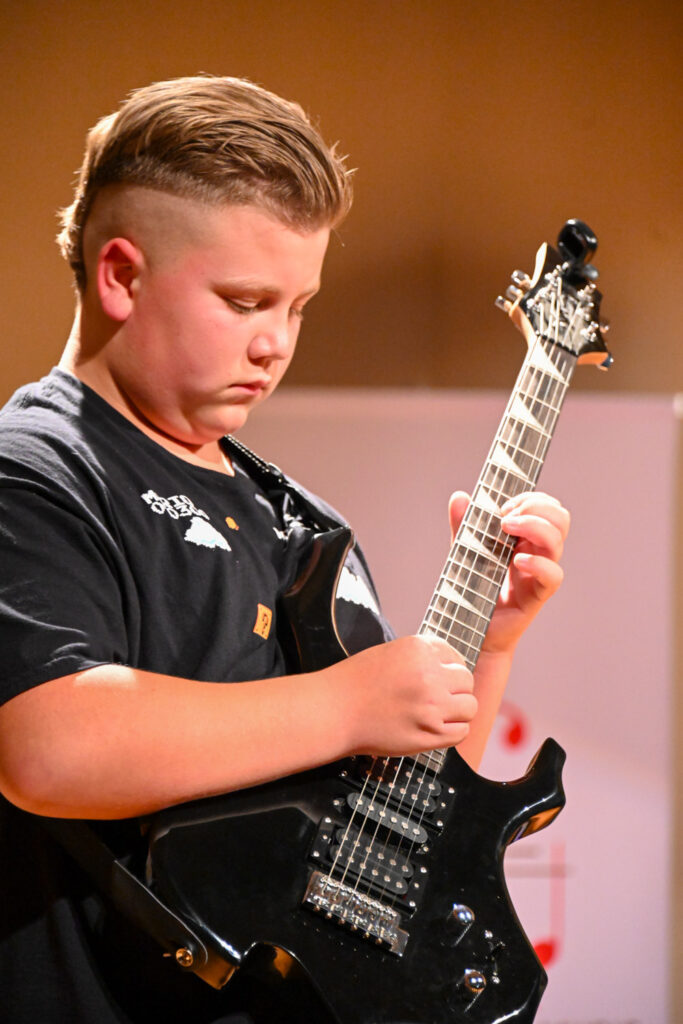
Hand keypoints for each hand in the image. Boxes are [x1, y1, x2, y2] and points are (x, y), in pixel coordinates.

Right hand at [333, 635, 476, 756]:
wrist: (334, 711)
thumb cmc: (355, 683)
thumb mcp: (390, 653)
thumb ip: (421, 658)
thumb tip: (449, 669)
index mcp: (419, 648)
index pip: (455, 655)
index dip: (448, 669)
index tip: (438, 678)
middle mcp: (430, 673)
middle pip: (466, 680)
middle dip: (454, 689)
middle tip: (436, 698)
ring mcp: (432, 704)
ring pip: (470, 706)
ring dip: (457, 711)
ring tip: (436, 714)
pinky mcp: (430, 733)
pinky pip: (462, 732)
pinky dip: (452, 732)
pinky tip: (434, 729)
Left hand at [448, 490, 569, 655]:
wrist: (469, 628)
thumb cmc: (472, 590)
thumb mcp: (464, 551)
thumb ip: (464, 526)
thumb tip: (459, 497)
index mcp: (525, 537)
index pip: (545, 506)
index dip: (530, 498)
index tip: (503, 505)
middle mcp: (537, 551)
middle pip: (559, 517)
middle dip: (536, 506)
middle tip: (506, 517)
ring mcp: (539, 572)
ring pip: (557, 540)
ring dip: (534, 526)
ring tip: (506, 529)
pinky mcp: (537, 594)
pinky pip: (553, 575)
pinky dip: (539, 563)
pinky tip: (518, 560)